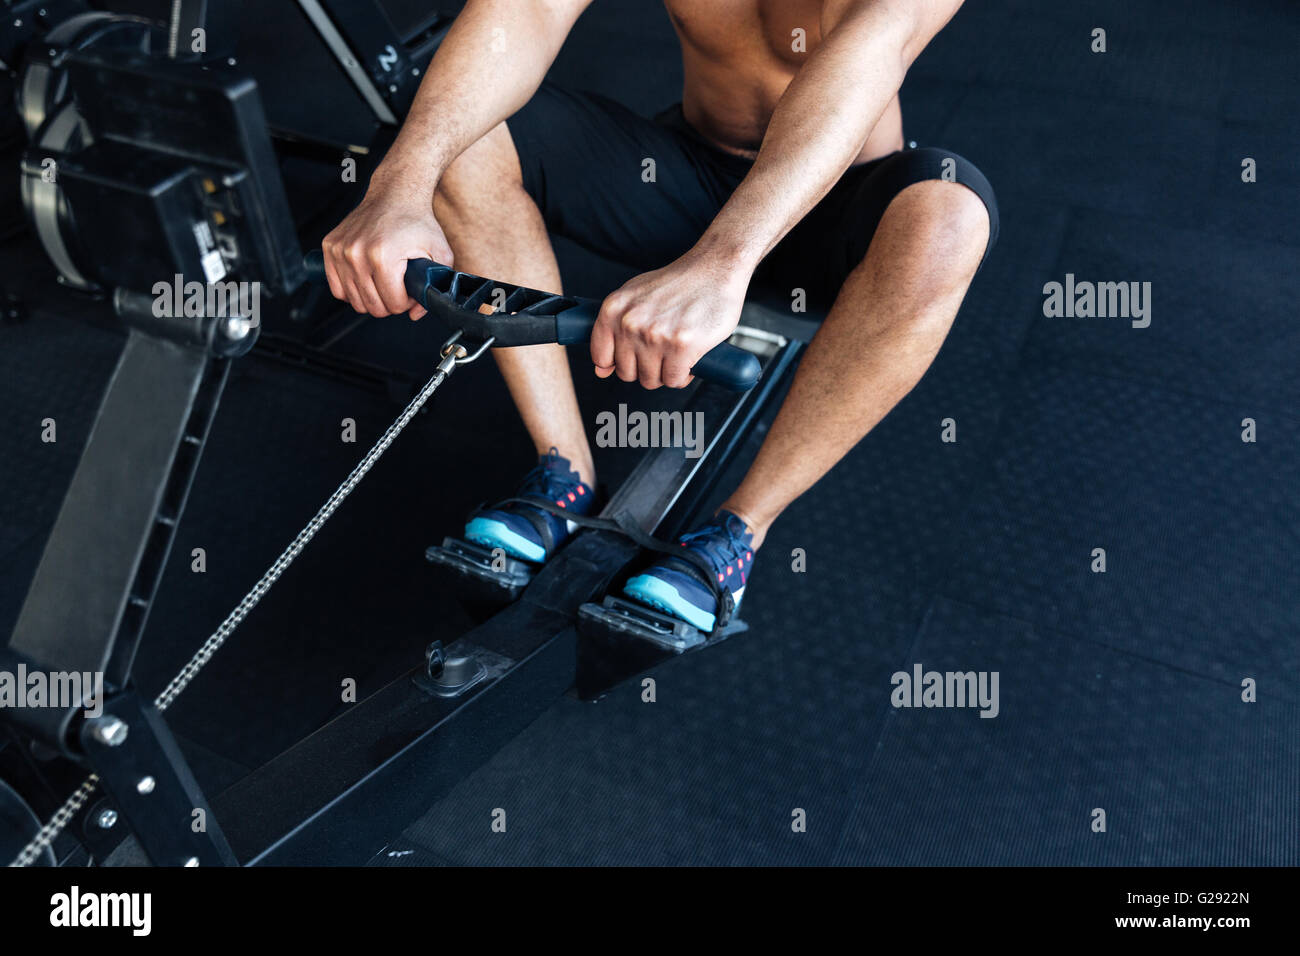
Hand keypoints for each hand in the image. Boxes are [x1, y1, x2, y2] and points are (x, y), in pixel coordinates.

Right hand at [321, 184, 453, 319]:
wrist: (395, 194)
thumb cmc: (417, 223)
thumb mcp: (440, 253)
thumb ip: (434, 287)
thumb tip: (415, 314)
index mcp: (383, 256)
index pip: (394, 304)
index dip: (407, 302)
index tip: (410, 288)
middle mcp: (357, 253)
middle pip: (373, 306)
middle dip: (390, 303)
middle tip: (398, 287)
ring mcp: (340, 250)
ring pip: (354, 301)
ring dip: (371, 298)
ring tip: (383, 282)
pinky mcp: (329, 246)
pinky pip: (337, 288)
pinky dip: (351, 291)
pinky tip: (365, 280)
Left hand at [591, 249, 750, 388]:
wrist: (714, 268)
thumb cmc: (677, 284)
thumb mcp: (634, 297)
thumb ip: (613, 329)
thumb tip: (601, 370)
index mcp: (613, 309)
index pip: (601, 357)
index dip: (619, 362)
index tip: (633, 357)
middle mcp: (630, 323)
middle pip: (627, 373)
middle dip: (644, 368)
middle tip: (660, 353)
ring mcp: (655, 335)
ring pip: (651, 380)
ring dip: (664, 373)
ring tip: (675, 354)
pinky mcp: (681, 346)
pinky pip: (673, 380)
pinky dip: (682, 376)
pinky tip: (687, 359)